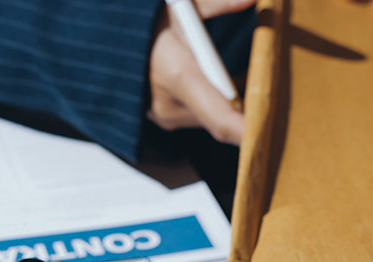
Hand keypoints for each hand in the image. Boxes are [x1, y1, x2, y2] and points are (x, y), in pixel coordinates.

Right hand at [147, 0, 255, 144]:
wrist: (102, 43)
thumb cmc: (144, 23)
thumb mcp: (182, 8)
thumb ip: (218, 4)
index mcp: (178, 75)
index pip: (221, 118)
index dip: (247, 132)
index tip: (269, 136)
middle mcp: (170, 104)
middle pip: (222, 117)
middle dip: (246, 105)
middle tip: (267, 83)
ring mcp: (165, 115)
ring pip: (212, 116)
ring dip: (229, 101)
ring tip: (238, 75)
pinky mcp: (164, 118)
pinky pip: (200, 115)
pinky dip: (214, 101)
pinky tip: (217, 81)